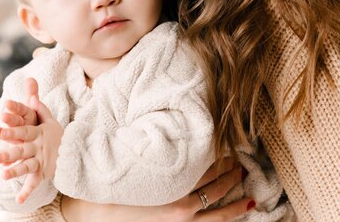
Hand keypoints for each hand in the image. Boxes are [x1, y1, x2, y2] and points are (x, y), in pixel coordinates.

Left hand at [0, 79, 63, 203]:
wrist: (76, 151)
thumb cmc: (58, 134)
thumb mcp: (48, 119)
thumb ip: (37, 103)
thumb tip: (30, 82)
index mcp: (38, 133)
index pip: (24, 129)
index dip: (13, 125)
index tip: (0, 119)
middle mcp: (38, 146)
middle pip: (23, 149)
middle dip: (9, 152)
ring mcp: (41, 160)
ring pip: (27, 166)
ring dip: (15, 172)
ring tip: (2, 176)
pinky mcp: (44, 172)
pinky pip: (35, 182)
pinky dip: (27, 191)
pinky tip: (18, 201)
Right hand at [61, 158, 253, 221]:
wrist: (91, 215)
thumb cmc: (109, 188)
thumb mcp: (130, 163)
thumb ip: (149, 149)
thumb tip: (163, 128)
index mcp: (170, 181)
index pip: (203, 163)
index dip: (219, 153)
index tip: (228, 143)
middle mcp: (181, 203)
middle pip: (214, 184)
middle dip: (230, 173)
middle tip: (242, 162)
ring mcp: (181, 221)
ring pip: (218, 211)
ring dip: (236, 199)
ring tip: (248, 189)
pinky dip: (227, 217)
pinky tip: (241, 211)